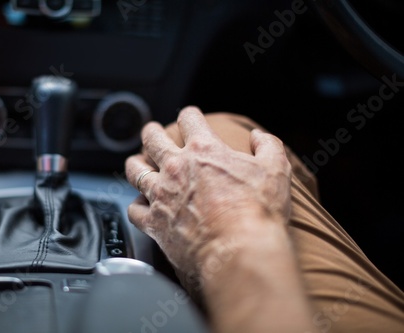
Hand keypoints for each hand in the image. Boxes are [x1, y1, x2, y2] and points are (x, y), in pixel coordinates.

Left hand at [125, 106, 291, 297]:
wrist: (239, 251)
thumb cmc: (258, 211)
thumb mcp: (275, 169)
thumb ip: (267, 146)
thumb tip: (258, 136)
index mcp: (204, 150)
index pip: (190, 119)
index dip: (190, 115)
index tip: (190, 117)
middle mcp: (176, 167)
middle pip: (152, 139)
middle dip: (151, 132)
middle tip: (152, 132)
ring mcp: (161, 194)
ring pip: (135, 170)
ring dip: (136, 164)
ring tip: (138, 163)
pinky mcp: (154, 222)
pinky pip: (134, 210)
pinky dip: (137, 206)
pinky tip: (141, 205)